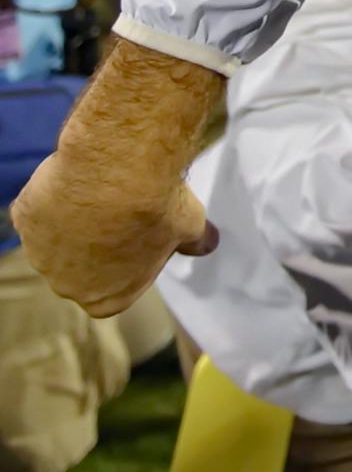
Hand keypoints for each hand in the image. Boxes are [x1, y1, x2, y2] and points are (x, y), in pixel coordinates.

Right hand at [10, 149, 218, 316]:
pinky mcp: (24, 218)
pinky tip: (77, 179)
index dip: (131, 262)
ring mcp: (39, 252)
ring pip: (57, 237)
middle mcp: (66, 285)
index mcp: (106, 300)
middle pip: (83, 267)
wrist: (119, 172)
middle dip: (100, 243)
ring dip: (75, 219)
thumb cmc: (158, 207)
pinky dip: (52, 195)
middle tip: (124, 210)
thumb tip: (208, 244)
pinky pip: (38, 208)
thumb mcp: (190, 227)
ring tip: (103, 191)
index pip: (117, 289)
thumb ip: (196, 242)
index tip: (144, 237)